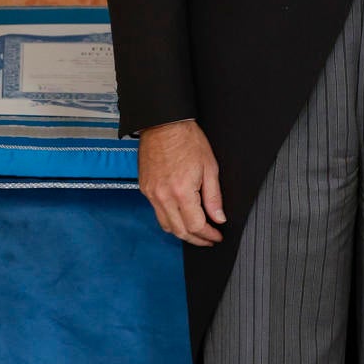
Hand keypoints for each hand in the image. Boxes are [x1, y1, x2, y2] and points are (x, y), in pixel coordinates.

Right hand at [137, 118, 224, 245]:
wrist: (163, 124)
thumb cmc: (186, 139)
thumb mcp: (209, 167)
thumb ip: (214, 197)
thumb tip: (218, 218)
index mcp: (181, 191)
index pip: (196, 225)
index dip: (209, 235)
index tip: (216, 236)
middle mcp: (163, 196)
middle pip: (179, 231)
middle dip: (196, 239)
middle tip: (208, 239)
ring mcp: (151, 193)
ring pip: (166, 225)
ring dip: (181, 232)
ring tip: (195, 231)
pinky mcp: (145, 188)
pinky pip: (157, 212)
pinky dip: (169, 219)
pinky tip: (180, 215)